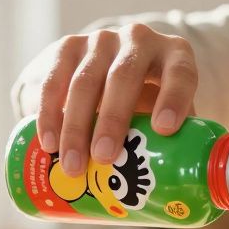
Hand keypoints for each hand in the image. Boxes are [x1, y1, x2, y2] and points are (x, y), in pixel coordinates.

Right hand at [37, 24, 198, 176]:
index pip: (180, 72)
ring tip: (73, 165)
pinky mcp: (69, 46)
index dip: (173, 98)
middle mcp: (139, 39)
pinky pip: (55, 80)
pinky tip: (48, 142)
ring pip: (85, 80)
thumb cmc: (150, 103)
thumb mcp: (168, 112)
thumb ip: (179, 140)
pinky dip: (49, 114)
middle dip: (113, 119)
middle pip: (125, 76)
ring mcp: (101, 40)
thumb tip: (180, 190)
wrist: (107, 73)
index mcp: (175, 55)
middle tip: (103, 157)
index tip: (164, 130)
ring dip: (76, 126)